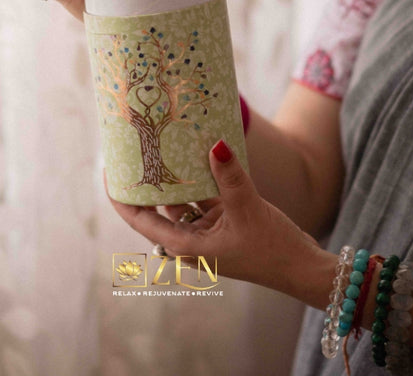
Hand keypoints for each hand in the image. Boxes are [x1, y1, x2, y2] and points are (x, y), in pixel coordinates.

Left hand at [108, 139, 335, 305]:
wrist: (302, 268)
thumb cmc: (271, 249)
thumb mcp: (247, 209)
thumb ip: (229, 177)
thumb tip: (215, 144)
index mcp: (185, 246)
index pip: (140, 219)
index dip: (121, 197)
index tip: (110, 171)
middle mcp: (190, 240)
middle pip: (156, 208)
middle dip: (145, 182)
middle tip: (135, 151)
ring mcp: (206, 231)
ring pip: (180, 200)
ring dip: (173, 178)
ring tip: (162, 146)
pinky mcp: (223, 222)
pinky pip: (202, 197)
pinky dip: (199, 179)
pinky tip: (198, 154)